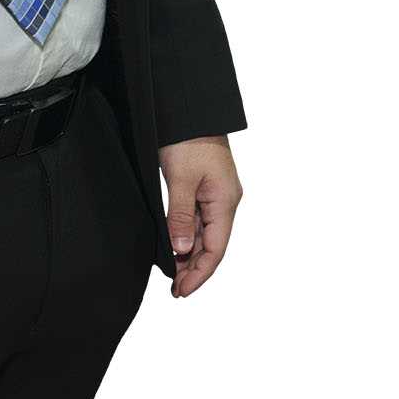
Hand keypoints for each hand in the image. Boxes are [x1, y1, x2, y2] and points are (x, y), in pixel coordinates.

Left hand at [157, 135, 242, 297]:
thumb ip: (180, 215)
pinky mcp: (204, 185)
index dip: (200, 273)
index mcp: (225, 201)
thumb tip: (181, 249)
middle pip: (212, 244)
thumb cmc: (187, 137)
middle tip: (174, 288)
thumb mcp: (181, 178)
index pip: (216, 249)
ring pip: (204, 232)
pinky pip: (198, 218)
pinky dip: (186, 234)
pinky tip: (175, 244)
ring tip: (172, 272)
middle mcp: (225, 200)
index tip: (182, 291)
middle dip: (194, 268)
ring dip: (190, 253)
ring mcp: (216, 192)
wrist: (189, 107)